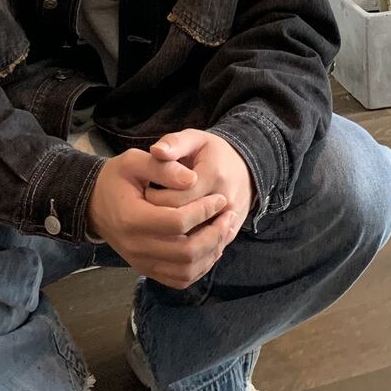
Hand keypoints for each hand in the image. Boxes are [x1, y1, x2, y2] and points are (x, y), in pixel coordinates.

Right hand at [88, 149, 235, 289]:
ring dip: (211, 252)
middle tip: (228, 215)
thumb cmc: (116, 178)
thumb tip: (192, 179)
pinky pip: (179, 279)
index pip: (177, 222)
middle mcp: (135, 246)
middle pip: (186, 251)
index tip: (219, 198)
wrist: (93, 203)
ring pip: (186, 270)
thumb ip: (162, 167)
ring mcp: (140, 262)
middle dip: (214, 234)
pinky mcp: (146, 269)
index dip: (203, 211)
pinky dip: (200, 267)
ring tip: (223, 230)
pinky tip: (210, 247)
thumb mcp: (133, 161)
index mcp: (131, 218)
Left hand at [145, 129, 252, 246]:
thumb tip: (156, 150)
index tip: (145, 191)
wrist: (245, 170)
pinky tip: (171, 235)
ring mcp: (229, 221)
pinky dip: (185, 247)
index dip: (155, 197)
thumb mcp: (195, 139)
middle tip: (148, 209)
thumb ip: (174, 143)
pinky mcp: (230, 235)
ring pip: (193, 241)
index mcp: (213, 176)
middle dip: (160, 217)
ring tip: (159, 221)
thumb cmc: (213, 153)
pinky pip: (204, 251)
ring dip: (171, 236)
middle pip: (183, 222)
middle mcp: (225, 201)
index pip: (176, 198)